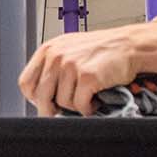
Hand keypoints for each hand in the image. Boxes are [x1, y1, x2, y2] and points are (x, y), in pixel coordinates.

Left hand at [18, 25, 146, 116]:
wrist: (130, 45)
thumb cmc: (102, 50)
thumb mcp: (70, 50)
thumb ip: (53, 68)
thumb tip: (41, 98)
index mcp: (49, 50)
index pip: (26, 83)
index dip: (35, 98)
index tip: (45, 103)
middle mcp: (57, 56)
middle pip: (41, 97)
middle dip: (53, 110)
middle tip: (65, 111)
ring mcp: (71, 66)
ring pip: (62, 103)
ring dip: (76, 106)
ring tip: (88, 97)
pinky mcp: (87, 76)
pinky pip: (80, 105)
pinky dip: (89, 108)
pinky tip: (96, 99)